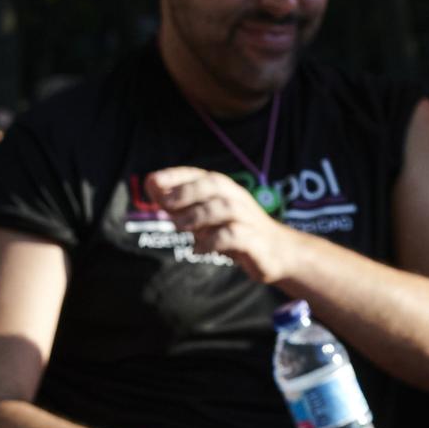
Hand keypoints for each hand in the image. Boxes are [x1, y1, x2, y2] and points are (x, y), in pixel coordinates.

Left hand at [146, 167, 299, 284]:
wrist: (277, 253)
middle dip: (189, 191)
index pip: (202, 175)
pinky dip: (213, 241)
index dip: (177, 175)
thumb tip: (150, 184)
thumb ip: (178, 203)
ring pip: (226, 207)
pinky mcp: (256, 242)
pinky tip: (199, 250)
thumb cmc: (234, 232)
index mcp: (226, 191)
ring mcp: (249, 220)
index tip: (153, 181)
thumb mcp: (204, 217)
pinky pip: (236, 235)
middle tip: (166, 204)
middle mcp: (238, 200)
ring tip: (179, 227)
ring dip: (199, 215)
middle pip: (217, 184)